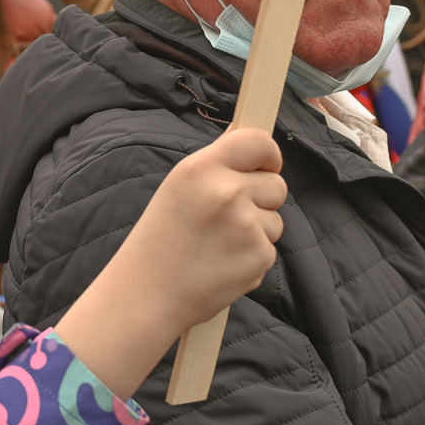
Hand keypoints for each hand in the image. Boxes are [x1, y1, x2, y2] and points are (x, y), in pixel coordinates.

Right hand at [53, 129, 286, 400]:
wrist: (147, 293)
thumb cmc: (160, 239)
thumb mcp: (179, 187)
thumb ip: (216, 160)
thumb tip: (242, 131)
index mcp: (202, 168)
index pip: (259, 142)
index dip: (268, 155)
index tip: (265, 166)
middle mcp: (227, 192)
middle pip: (277, 184)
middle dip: (261, 199)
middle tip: (227, 218)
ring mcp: (246, 226)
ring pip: (276, 220)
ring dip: (256, 231)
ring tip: (218, 244)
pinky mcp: (259, 256)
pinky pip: (270, 248)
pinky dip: (251, 257)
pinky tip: (222, 263)